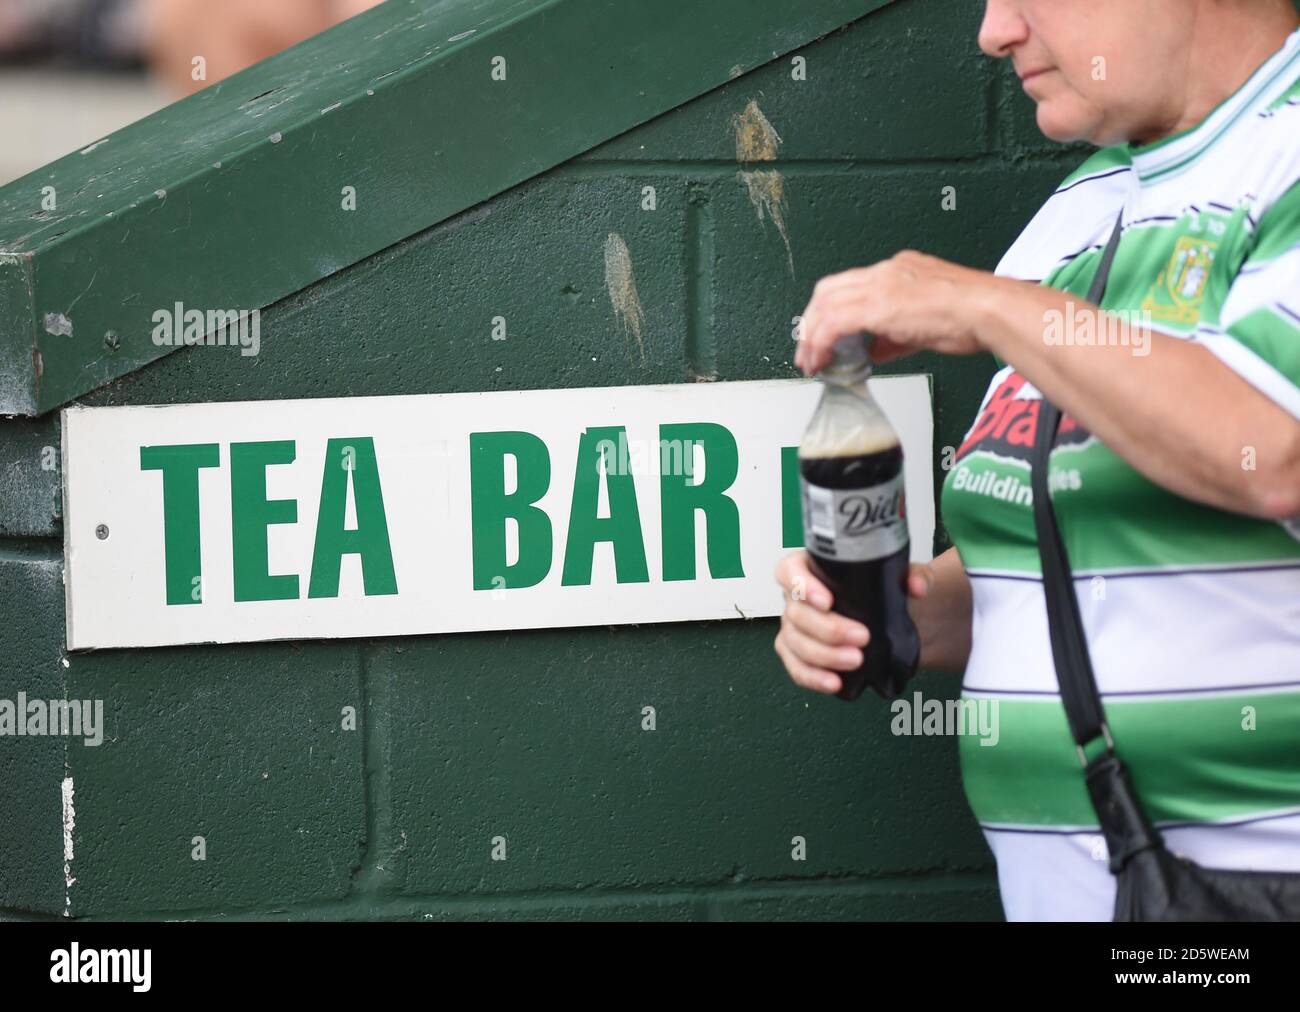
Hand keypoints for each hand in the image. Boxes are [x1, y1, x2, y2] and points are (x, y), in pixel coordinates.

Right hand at [773, 550, 936, 693]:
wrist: (886, 618)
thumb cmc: (879, 591)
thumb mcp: (898, 576)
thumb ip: (911, 574)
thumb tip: (916, 587)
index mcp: (809, 569)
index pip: (789, 571)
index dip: (802, 585)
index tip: (827, 600)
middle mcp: (796, 599)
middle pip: (797, 613)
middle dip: (829, 629)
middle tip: (861, 637)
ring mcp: (793, 628)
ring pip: (796, 643)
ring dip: (825, 656)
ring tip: (856, 660)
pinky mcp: (797, 655)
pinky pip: (797, 669)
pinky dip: (814, 678)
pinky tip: (834, 682)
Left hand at [794, 250, 996, 374]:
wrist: (990, 311)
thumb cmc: (973, 315)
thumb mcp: (925, 326)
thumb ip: (894, 338)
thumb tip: (875, 351)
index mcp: (898, 270)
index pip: (847, 286)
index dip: (828, 312)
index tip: (822, 335)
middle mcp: (885, 272)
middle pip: (827, 291)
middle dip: (811, 323)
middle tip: (808, 350)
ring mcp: (880, 285)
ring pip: (825, 305)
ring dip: (811, 336)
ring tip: (810, 361)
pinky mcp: (879, 305)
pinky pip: (834, 323)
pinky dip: (821, 343)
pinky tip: (822, 361)